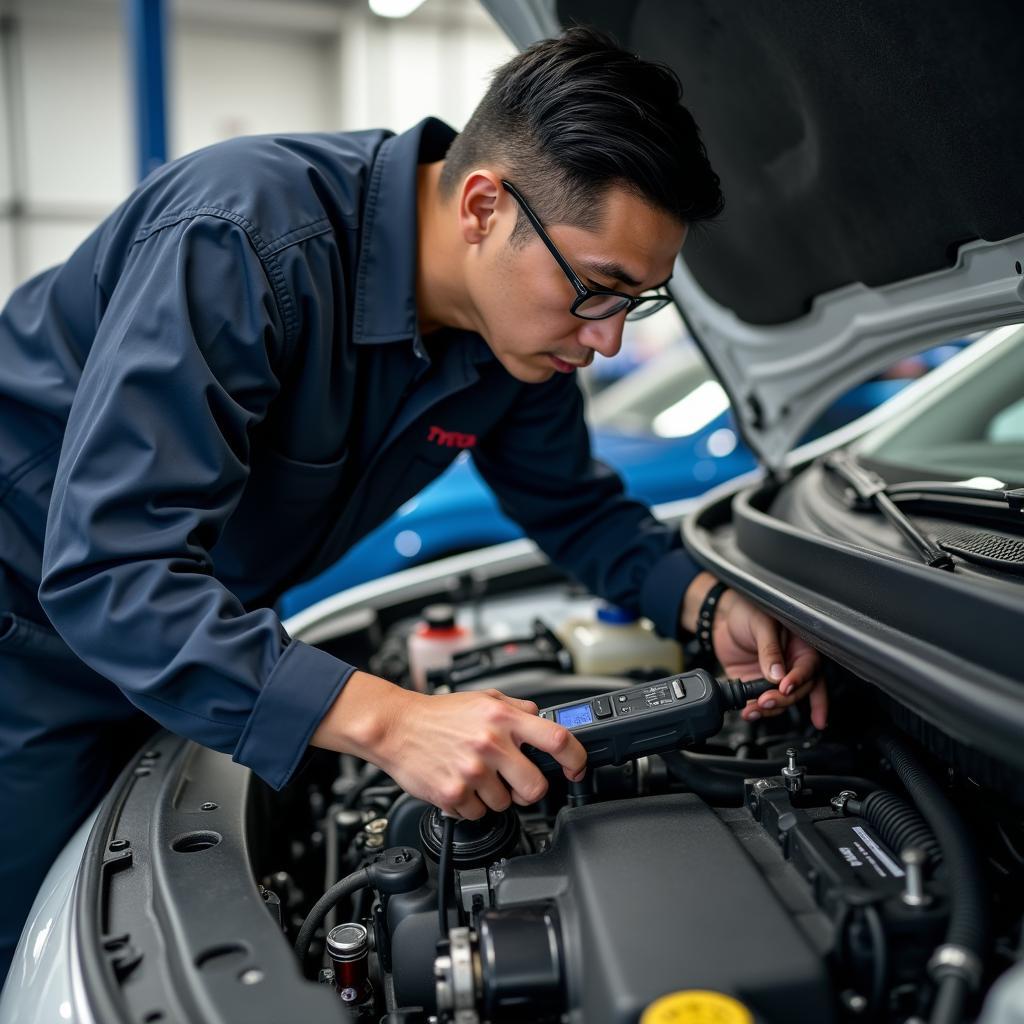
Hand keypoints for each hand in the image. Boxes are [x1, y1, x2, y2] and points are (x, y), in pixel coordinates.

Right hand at [312, 671, 586, 818]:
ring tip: (477, 777)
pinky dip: (471, 804)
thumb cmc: (438, 714)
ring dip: (495, 797)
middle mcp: (491, 744)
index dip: (576, 758)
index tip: (575, 768)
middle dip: (530, 791)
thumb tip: (544, 719)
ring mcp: (472, 772)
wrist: (396, 727)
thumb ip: (517, 709)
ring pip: (505, 804)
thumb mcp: (484, 699)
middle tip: (518, 783)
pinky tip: (460, 785)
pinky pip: (477, 813)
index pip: (557, 739)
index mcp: (503, 718)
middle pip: (536, 787)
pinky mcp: (453, 794)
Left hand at [681, 573, 827, 729]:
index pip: (809, 669)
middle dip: (785, 699)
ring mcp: (775, 677)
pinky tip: (750, 712)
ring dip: (772, 709)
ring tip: (755, 710)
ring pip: (783, 701)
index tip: (784, 687)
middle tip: (767, 700)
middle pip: (800, 691)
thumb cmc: (748, 610)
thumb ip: (770, 649)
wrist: (721, 616)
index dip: (799, 681)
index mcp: (801, 647)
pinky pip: (762, 703)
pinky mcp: (757, 684)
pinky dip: (757, 710)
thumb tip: (777, 675)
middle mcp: (792, 665)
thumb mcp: (762, 624)